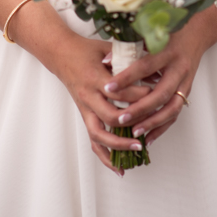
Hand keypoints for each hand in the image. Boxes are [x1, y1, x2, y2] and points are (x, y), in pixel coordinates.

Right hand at [53, 34, 152, 174]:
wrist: (60, 54)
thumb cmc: (86, 49)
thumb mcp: (107, 48)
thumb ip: (129, 57)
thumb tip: (155, 68)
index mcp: (95, 77)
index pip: (119, 92)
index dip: (139, 94)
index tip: (156, 93)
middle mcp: (88, 96)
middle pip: (111, 116)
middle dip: (132, 122)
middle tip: (151, 123)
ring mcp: (84, 108)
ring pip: (99, 134)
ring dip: (119, 146)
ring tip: (138, 149)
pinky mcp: (84, 115)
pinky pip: (93, 140)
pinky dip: (105, 156)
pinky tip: (118, 168)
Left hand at [101, 23, 206, 144]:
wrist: (197, 33)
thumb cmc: (169, 31)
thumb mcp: (151, 33)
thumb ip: (130, 46)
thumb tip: (105, 61)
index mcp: (168, 51)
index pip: (145, 66)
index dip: (126, 78)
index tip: (108, 87)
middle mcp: (179, 68)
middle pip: (160, 93)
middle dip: (140, 108)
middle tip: (120, 118)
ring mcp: (186, 82)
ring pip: (171, 108)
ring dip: (153, 122)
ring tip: (134, 132)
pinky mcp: (187, 92)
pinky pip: (175, 113)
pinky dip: (162, 127)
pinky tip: (149, 137)